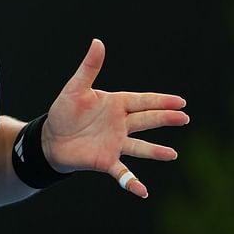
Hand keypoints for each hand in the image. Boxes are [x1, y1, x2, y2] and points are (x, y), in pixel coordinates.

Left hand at [41, 39, 187, 197]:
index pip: (142, 101)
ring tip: (172, 155)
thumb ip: (89, 68)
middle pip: (147, 120)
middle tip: (184, 118)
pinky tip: (142, 191)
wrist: (50, 139)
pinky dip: (132, 182)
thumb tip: (98, 42)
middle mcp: (120, 125)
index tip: (181, 101)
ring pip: (139, 147)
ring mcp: (115, 144)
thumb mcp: (75, 88)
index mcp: (116, 105)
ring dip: (155, 151)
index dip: (161, 101)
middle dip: (165, 119)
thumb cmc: (63, 111)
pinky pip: (122, 172)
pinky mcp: (106, 161)